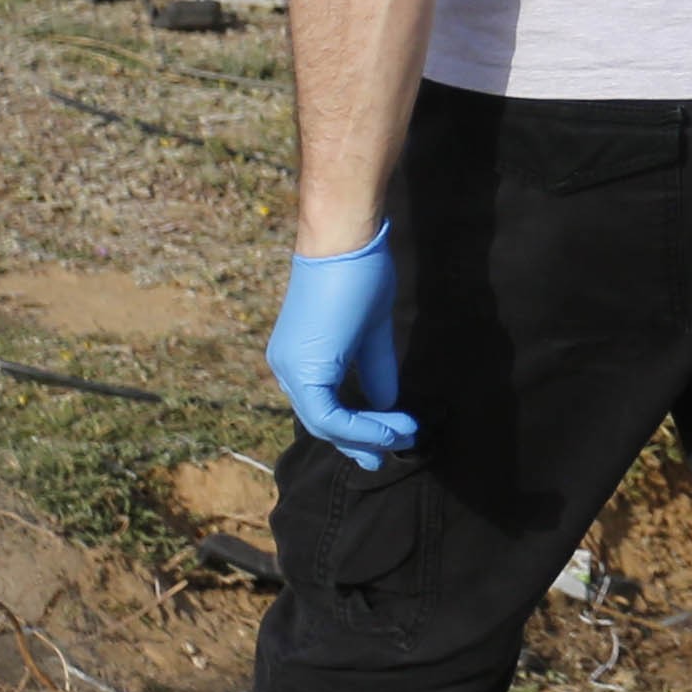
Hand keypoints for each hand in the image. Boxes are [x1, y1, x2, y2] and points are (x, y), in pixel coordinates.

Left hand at [265, 228, 412, 465]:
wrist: (344, 241)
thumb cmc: (359, 273)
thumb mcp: (372, 332)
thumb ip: (376, 371)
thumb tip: (387, 404)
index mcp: (298, 356)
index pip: (323, 407)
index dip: (356, 429)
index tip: (389, 438)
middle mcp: (286, 366)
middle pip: (321, 421)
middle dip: (361, 441)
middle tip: (394, 450)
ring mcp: (290, 368)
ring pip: (324, 423)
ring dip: (367, 436)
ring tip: (404, 434)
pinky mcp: (302, 368)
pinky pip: (328, 416)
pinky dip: (361, 427)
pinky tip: (390, 427)